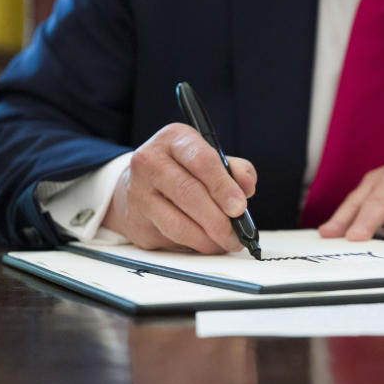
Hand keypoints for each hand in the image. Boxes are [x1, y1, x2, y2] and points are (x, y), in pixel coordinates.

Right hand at [103, 123, 256, 252]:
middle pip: (189, 193)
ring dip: (208, 238)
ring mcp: (139, 192)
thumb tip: (247, 187)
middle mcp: (150, 161)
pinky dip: (194, 245)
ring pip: (178, 223)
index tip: (240, 207)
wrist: (139, 184)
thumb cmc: (181, 170)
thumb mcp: (208, 159)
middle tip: (236, 234)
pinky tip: (207, 243)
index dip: (223, 186)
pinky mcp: (136, 220)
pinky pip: (170, 238)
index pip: (201, 160)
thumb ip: (234, 169)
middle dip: (218, 219)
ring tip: (225, 242)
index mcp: (174, 139)